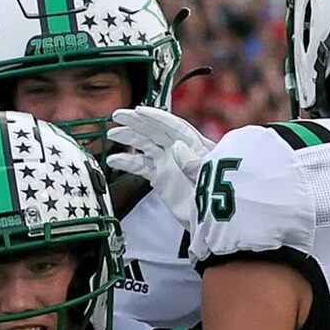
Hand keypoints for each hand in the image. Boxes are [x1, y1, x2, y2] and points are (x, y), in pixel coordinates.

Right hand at [106, 107, 210, 222]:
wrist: (214, 218)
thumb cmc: (217, 193)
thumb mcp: (210, 175)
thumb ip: (194, 162)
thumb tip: (178, 147)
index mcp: (193, 144)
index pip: (172, 126)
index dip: (155, 117)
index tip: (138, 111)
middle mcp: (178, 150)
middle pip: (154, 131)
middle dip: (135, 122)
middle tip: (117, 116)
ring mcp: (168, 163)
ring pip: (145, 145)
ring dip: (128, 138)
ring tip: (112, 135)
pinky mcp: (161, 178)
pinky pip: (141, 166)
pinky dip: (127, 162)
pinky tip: (114, 160)